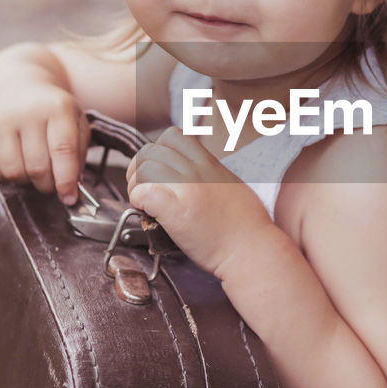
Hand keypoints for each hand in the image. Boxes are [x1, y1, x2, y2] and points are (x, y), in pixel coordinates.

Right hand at [0, 84, 90, 203]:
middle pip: (38, 167)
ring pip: (14, 172)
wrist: (15, 87)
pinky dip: (5, 176)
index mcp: (57, 107)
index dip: (66, 179)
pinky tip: (14, 163)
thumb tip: (73, 187)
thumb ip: (78, 153)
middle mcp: (28, 111)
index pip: (63, 150)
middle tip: (51, 184)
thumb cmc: (50, 113)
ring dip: (26, 181)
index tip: (69, 198)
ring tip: (32, 170)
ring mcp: (1, 120)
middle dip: (47, 184)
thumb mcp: (74, 122)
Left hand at [126, 127, 272, 277]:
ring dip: (135, 185)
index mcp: (208, 164)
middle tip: (140, 186)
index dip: (156, 150)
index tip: (155, 168)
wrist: (251, 251)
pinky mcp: (177, 211)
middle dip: (138, 167)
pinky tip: (145, 212)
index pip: (172, 136)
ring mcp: (187, 189)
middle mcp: (196, 171)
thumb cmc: (246, 226)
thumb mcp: (232, 185)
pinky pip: (144, 193)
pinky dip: (137, 200)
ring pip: (144, 169)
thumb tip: (192, 176)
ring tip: (141, 202)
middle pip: (151, 151)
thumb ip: (211, 175)